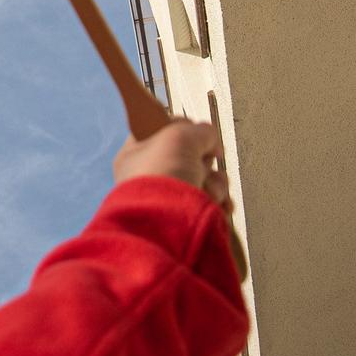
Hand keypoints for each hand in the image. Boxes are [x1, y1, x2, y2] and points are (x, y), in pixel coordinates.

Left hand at [112, 117, 231, 217]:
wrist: (166, 228)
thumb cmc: (163, 176)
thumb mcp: (181, 136)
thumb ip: (200, 131)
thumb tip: (211, 140)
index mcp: (136, 153)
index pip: (161, 131)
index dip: (181, 127)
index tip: (192, 130)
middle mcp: (151, 177)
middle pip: (190, 156)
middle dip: (205, 160)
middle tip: (202, 164)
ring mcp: (171, 199)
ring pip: (206, 179)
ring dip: (215, 183)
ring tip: (208, 191)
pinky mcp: (189, 218)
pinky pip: (212, 202)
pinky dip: (220, 202)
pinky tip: (218, 206)